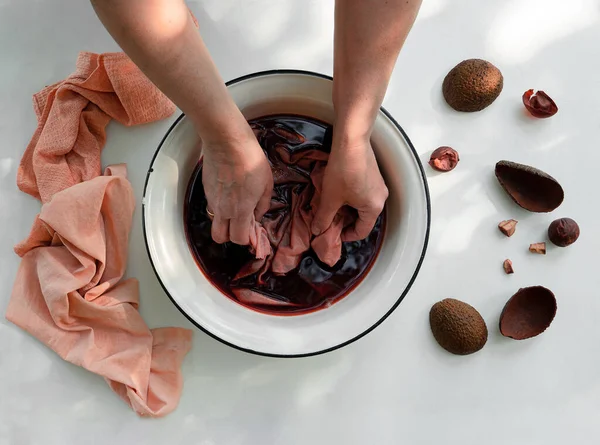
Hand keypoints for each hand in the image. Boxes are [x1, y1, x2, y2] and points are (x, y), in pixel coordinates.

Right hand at [202, 128, 272, 244]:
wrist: (226, 141)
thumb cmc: (250, 160)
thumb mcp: (266, 183)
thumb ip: (263, 204)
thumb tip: (258, 214)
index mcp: (240, 211)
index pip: (238, 239)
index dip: (245, 238)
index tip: (252, 229)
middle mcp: (223, 209)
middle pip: (219, 237)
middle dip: (230, 235)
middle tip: (241, 223)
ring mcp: (211, 199)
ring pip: (214, 220)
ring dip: (224, 220)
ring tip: (235, 206)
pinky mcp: (206, 188)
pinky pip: (212, 204)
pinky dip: (219, 204)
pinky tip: (229, 191)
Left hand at [311, 136, 387, 241]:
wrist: (351, 141)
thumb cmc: (343, 171)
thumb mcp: (330, 198)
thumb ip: (324, 217)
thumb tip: (318, 231)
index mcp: (373, 208)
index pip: (362, 232)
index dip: (346, 236)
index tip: (333, 234)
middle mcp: (380, 199)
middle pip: (363, 218)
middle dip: (345, 221)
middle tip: (329, 219)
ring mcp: (379, 186)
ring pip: (362, 205)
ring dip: (347, 208)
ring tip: (332, 205)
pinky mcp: (374, 175)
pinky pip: (364, 193)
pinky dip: (352, 197)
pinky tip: (338, 190)